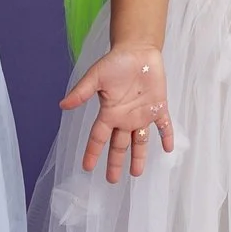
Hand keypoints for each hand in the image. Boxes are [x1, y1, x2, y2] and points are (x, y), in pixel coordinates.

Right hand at [61, 42, 174, 181]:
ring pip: (140, 141)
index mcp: (109, 113)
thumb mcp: (95, 76)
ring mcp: (142, 114)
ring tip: (136, 174)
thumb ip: (81, 92)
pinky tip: (168, 148)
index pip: (98, 138)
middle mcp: (125, 118)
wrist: (137, 50)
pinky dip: (166, 136)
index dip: (92, 152)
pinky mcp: (158, 107)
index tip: (86, 167)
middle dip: (115, 162)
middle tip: (112, 180)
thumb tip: (62, 105)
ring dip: (138, 157)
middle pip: (118, 145)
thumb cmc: (115, 62)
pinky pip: (164, 125)